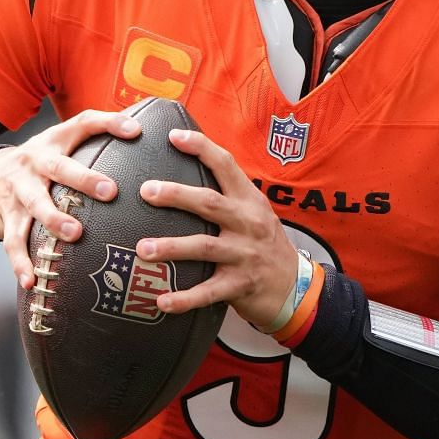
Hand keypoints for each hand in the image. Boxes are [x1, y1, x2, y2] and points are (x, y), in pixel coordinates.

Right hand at [0, 108, 143, 290]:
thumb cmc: (42, 163)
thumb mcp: (62, 144)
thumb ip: (97, 138)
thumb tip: (142, 130)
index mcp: (54, 142)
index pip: (83, 124)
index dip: (108, 124)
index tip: (135, 131)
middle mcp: (34, 163)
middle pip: (58, 168)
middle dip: (83, 179)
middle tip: (109, 191)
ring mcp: (19, 191)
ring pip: (35, 205)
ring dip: (54, 220)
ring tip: (74, 234)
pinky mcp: (7, 218)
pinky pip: (13, 242)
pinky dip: (21, 262)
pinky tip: (32, 280)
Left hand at [133, 127, 299, 329]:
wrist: (294, 287)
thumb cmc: (265, 244)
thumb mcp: (254, 212)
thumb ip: (227, 194)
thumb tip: (185, 170)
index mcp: (249, 200)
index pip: (226, 165)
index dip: (201, 148)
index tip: (173, 137)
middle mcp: (248, 224)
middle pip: (210, 204)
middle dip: (177, 196)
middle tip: (146, 191)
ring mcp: (245, 255)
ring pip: (205, 247)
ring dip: (172, 247)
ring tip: (143, 249)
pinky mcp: (239, 285)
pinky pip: (208, 292)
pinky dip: (184, 298)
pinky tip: (161, 301)